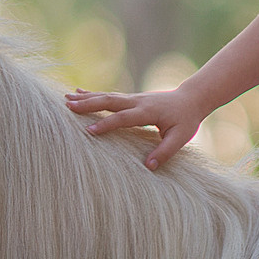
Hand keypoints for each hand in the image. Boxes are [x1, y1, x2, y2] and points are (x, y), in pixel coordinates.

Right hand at [65, 85, 208, 169]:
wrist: (192, 98)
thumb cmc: (187, 120)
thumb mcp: (181, 138)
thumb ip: (165, 151)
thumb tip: (148, 166)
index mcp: (148, 112)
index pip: (124, 118)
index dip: (106, 124)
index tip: (89, 130)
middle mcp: (138, 102)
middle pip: (110, 101)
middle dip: (89, 104)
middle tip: (68, 107)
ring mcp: (133, 98)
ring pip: (107, 96)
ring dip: (87, 98)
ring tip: (66, 99)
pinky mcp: (131, 98)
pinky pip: (110, 96)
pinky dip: (93, 94)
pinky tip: (79, 92)